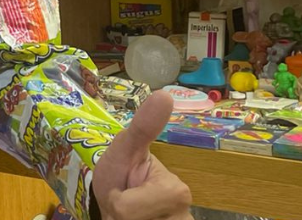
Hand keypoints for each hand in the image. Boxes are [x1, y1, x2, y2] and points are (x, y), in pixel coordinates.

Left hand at [92, 91, 192, 219]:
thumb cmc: (122, 174)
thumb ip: (142, 129)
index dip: (116, 202)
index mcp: (177, 193)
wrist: (119, 203)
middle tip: (124, 206)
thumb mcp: (125, 150)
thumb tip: (165, 95)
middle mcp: (185, 219)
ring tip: (128, 216)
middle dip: (120, 216)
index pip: (125, 210)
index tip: (122, 192)